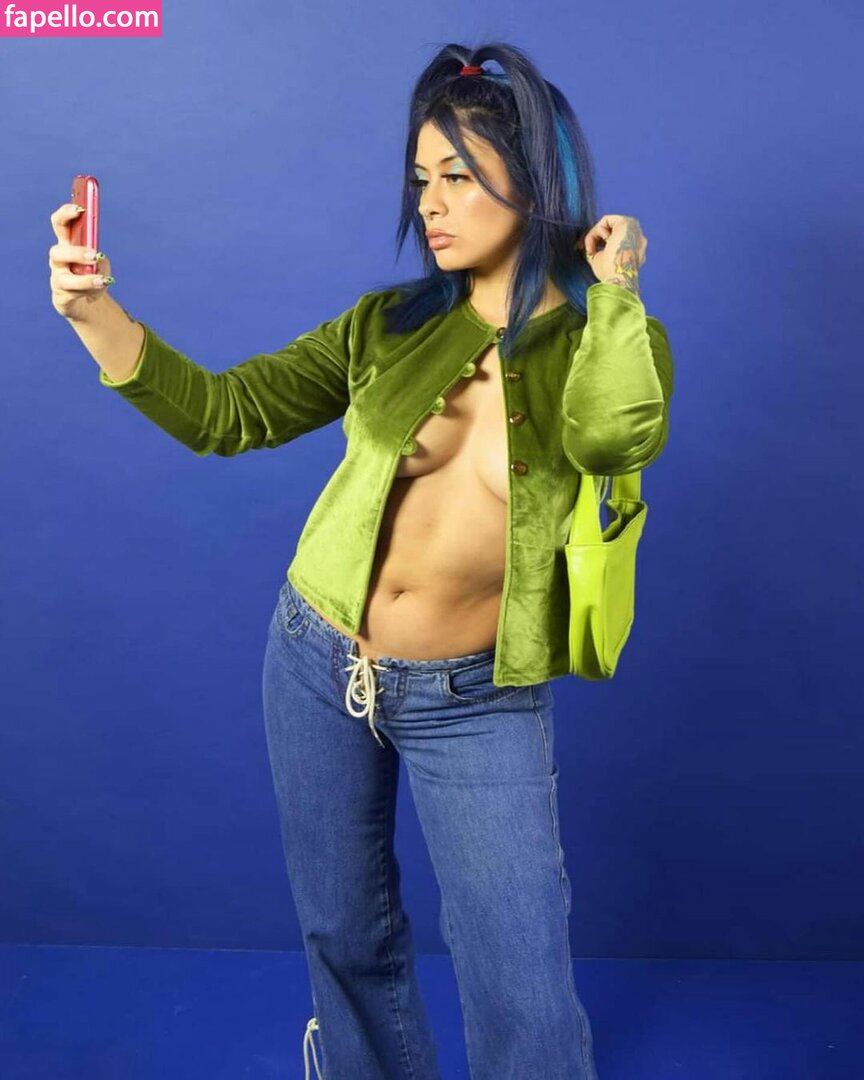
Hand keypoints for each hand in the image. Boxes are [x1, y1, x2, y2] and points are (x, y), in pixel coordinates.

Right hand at [48, 202, 114, 321]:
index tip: (80, 209)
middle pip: (57, 252)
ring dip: (84, 279)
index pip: (60, 224)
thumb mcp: (102, 266)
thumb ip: (101, 261)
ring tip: (101, 280)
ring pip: (64, 278)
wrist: (86, 302)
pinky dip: (89, 291)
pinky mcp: (61, 297)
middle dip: (75, 253)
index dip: (66, 214)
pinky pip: (73, 294)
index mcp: (66, 245)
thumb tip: (98, 261)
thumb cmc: (92, 276)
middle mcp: (58, 261)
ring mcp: (58, 279)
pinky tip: (100, 287)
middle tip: (95, 255)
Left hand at [576, 215, 646, 295]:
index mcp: (634, 249)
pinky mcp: (626, 222)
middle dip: (596, 237)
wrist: (618, 276)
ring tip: (590, 249)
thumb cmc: (610, 273)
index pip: (616, 240)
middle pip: (612, 230)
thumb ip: (598, 252)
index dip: (600, 244)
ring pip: (608, 225)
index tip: (588, 252)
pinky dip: (595, 231)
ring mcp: (633, 229)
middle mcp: (636, 238)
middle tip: (586, 248)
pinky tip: (594, 244)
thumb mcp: (602, 261)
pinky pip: (606, 220)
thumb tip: (589, 248)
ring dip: (595, 235)